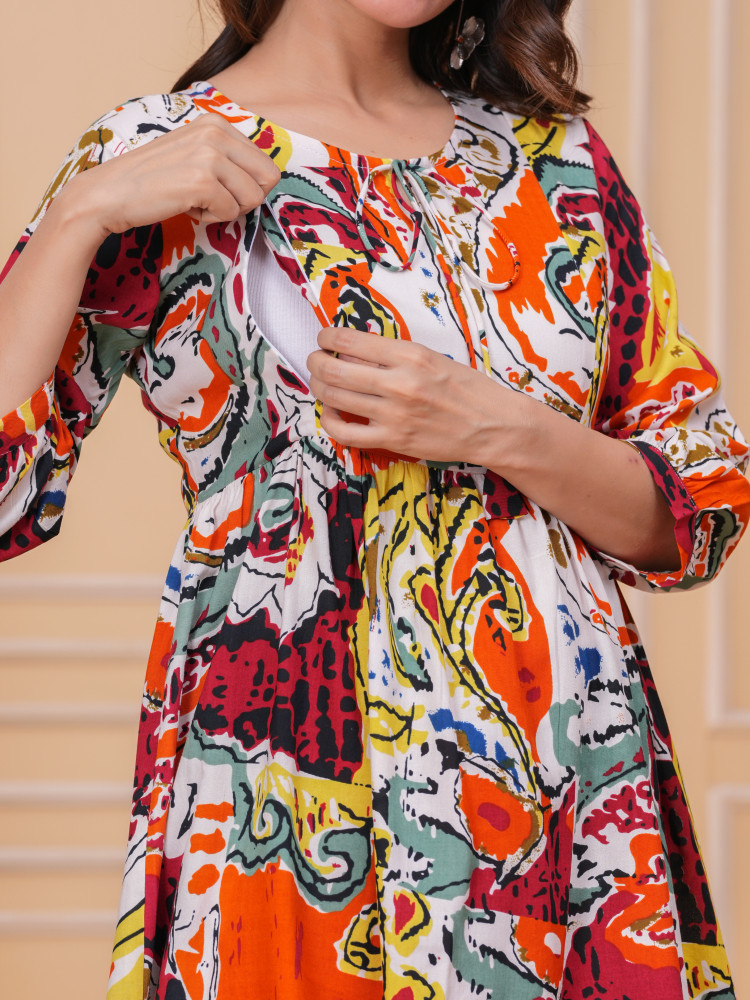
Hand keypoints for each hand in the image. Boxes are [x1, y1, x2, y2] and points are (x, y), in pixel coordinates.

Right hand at [57, 113, 281, 240]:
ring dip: (225, 210)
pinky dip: (210, 218)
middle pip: (267, 181)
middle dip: (244, 199)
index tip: (218, 187)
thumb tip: (269, 178)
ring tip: (194, 200)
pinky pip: (230, 213)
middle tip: (212, 198)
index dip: (247, 187)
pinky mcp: (202, 180)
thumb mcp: (195, 154)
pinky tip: (185, 206)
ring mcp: (210, 155)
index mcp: (217, 123)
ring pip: (252, 199)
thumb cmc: (154, 181)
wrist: (110, 194)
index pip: (266, 165)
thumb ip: (228, 157)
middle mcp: (216, 131)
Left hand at [307, 326, 507, 462]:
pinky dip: (330, 420)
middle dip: (316, 362)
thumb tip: (355, 349)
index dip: (327, 337)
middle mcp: (399, 383)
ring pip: (335, 397)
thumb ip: (395, 354)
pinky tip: (332, 412)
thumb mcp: (434, 358)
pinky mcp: (393, 439)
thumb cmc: (468, 390)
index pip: (350, 341)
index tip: (324, 338)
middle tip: (315, 360)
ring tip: (321, 383)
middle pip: (334, 369)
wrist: (493, 426)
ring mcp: (394, 414)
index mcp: (410, 355)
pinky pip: (346, 432)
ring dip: (319, 387)